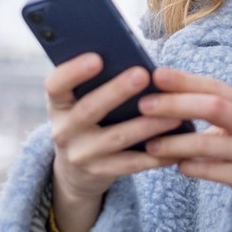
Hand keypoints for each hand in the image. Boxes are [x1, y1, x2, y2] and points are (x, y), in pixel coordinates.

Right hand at [45, 53, 181, 231]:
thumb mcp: (81, 101)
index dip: (73, 71)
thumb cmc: (90, 119)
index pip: (55, 85)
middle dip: (116, 91)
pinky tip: (175, 146)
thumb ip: (99, 83)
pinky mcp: (99, 173)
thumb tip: (135, 59)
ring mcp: (80, 154)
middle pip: (88, 109)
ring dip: (146, 126)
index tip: (97, 58)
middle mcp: (63, 130)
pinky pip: (130, 164)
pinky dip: (154, 155)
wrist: (76, 169)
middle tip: (143, 74)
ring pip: (115, 138)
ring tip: (173, 114)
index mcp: (58, 104)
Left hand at [139, 67, 231, 207]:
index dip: (184, 80)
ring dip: (175, 143)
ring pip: (207, 143)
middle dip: (176, 104)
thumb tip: (160, 91)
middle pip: (213, 107)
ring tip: (150, 144)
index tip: (156, 75)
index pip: (214, 86)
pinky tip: (176, 165)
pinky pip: (211, 171)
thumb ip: (207, 106)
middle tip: (144, 105)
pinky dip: (189, 166)